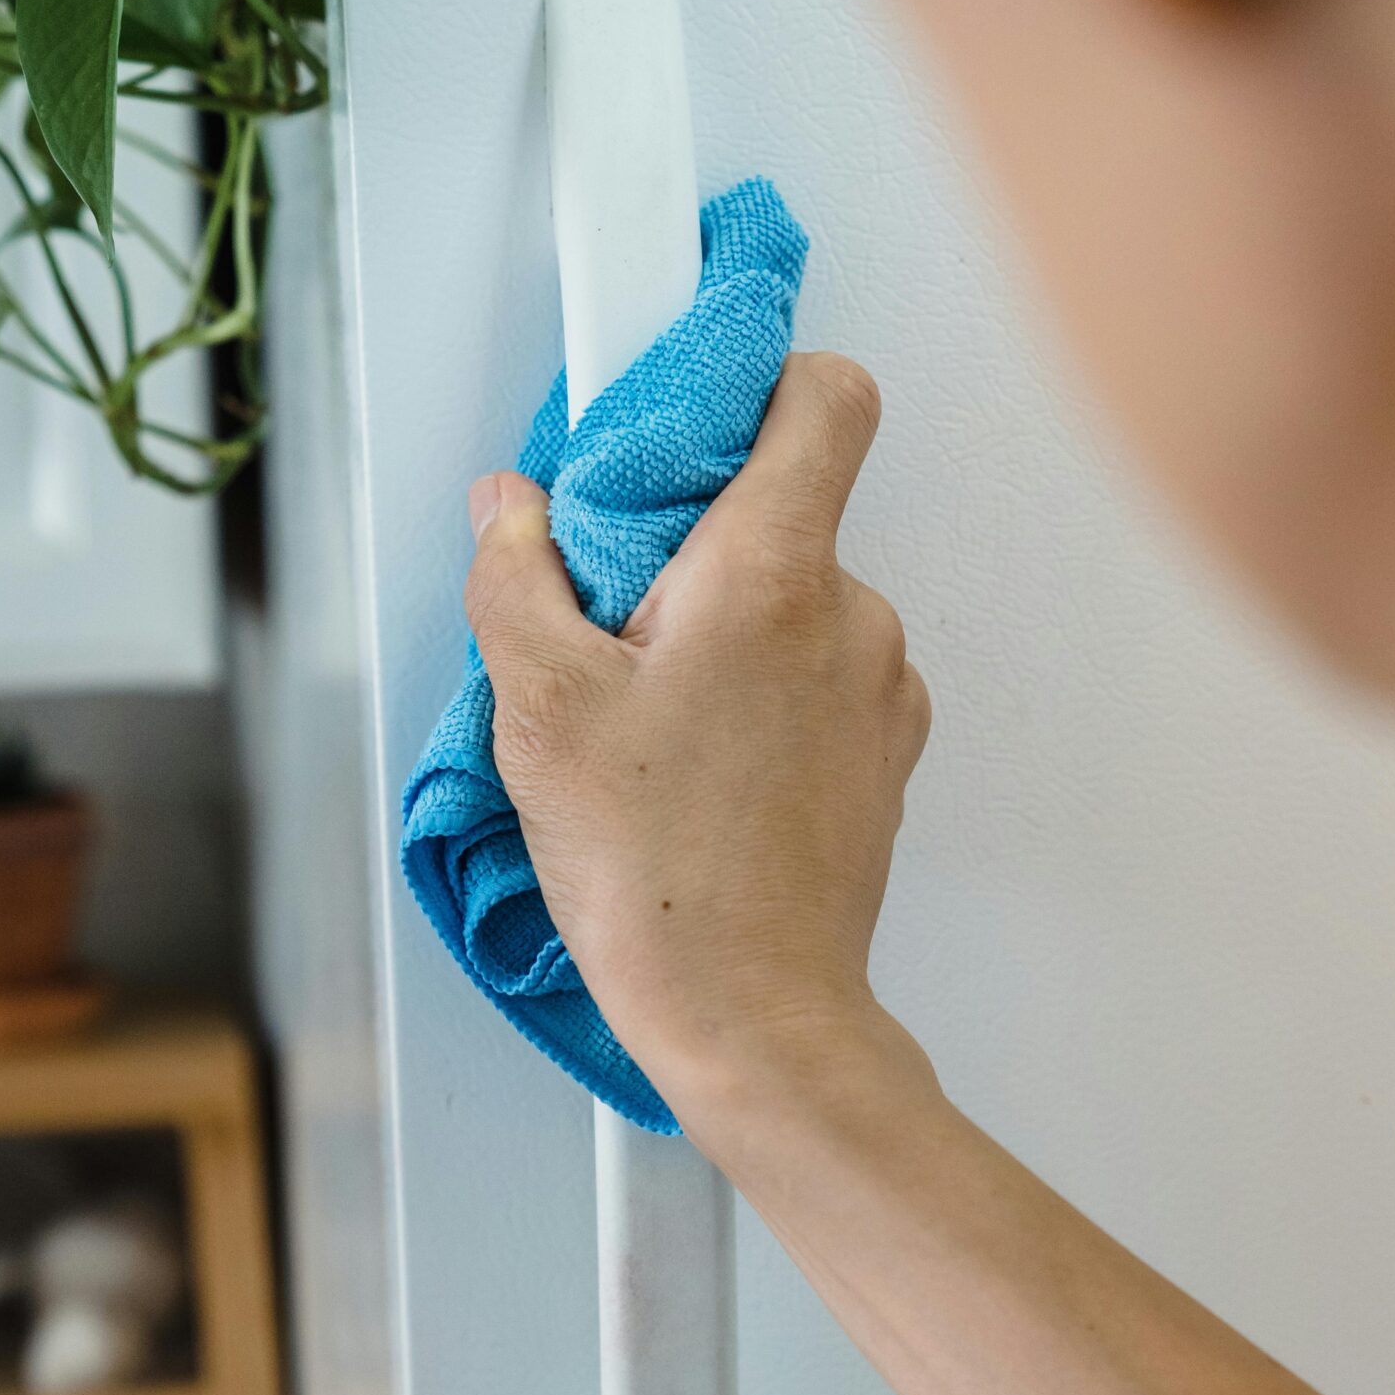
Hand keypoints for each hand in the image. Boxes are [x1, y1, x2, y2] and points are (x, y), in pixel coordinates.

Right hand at [464, 352, 929, 1128]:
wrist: (751, 1014)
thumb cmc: (657, 876)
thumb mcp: (538, 709)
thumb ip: (514, 575)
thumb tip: (511, 510)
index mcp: (771, 575)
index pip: (825, 397)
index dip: (764, 380)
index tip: (698, 412)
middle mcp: (851, 617)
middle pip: (784, 510)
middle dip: (698, 548)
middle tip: (620, 631)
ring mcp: (881, 691)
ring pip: (797, 604)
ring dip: (727, 635)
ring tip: (656, 726)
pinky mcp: (884, 757)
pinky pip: (820, 679)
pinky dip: (765, 698)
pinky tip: (700, 770)